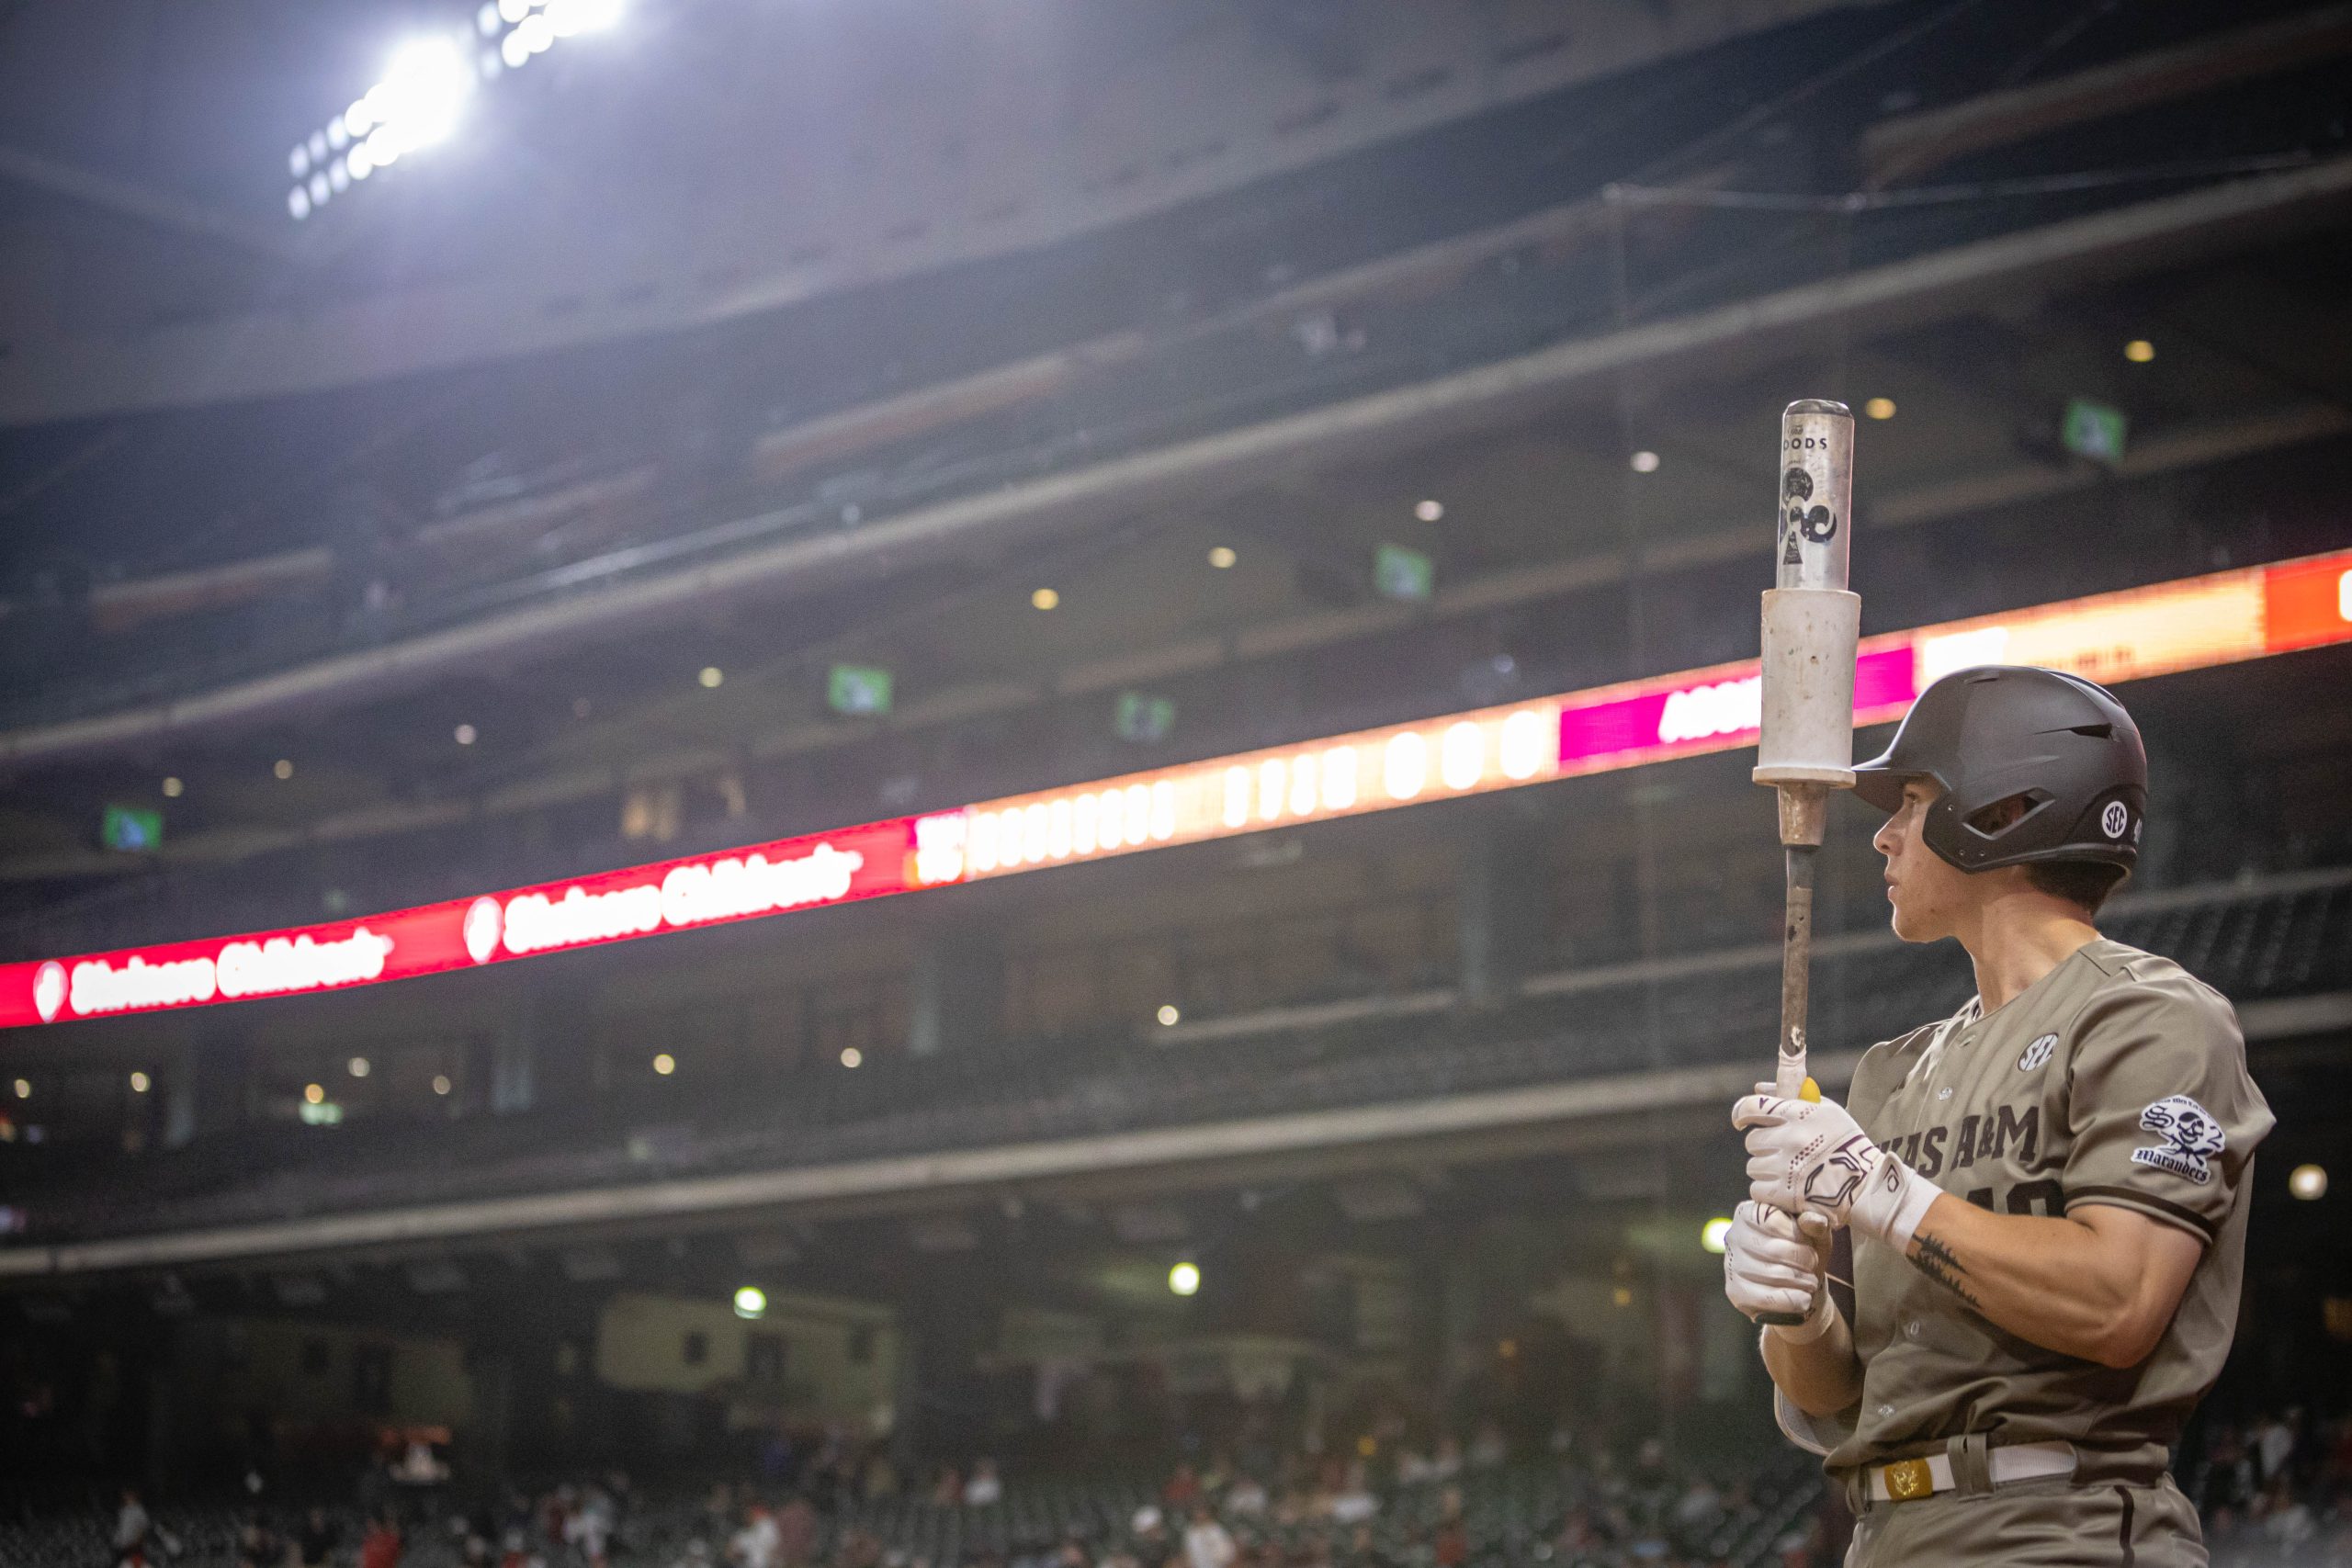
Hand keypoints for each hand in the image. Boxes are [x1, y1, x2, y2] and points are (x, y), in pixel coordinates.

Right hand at [1723, 1201, 1833, 1330]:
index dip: (1799, 1234)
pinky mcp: (1735, 1291)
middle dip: (1803, 1260)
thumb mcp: (1814, 1232)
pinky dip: (1792, 1301)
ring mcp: (1731, 1264)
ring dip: (1802, 1281)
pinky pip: (1767, 1298)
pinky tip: (1803, 1298)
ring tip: (1810, 1281)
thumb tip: (1814, 1220)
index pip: (1772, 1220)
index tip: (1810, 1242)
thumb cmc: (1803, 1248)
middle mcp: (1733, 1235)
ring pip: (1773, 1275)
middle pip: (1773, 1250)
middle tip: (1813, 1265)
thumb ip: (1815, 1222)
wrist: (1796, 1282)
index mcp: (1748, 1212)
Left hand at [1734, 1088, 1941, 1249]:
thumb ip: (1791, 1096)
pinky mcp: (1786, 1194)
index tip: (1740, 1121)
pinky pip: (1757, 1189)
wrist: (1869, 1185)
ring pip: (1753, 1166)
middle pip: (1752, 1141)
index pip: (1752, 1106)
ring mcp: (1787, 1168)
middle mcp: (1791, 1139)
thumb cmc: (1847, 1144)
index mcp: (1799, 1114)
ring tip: (1790, 1172)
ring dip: (1766, 1170)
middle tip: (1782, 1153)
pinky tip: (1787, 1188)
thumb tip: (1757, 1087)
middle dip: (1763, 1147)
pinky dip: (1768, 1191)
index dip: (1741, 1113)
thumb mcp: (1826, 1111)